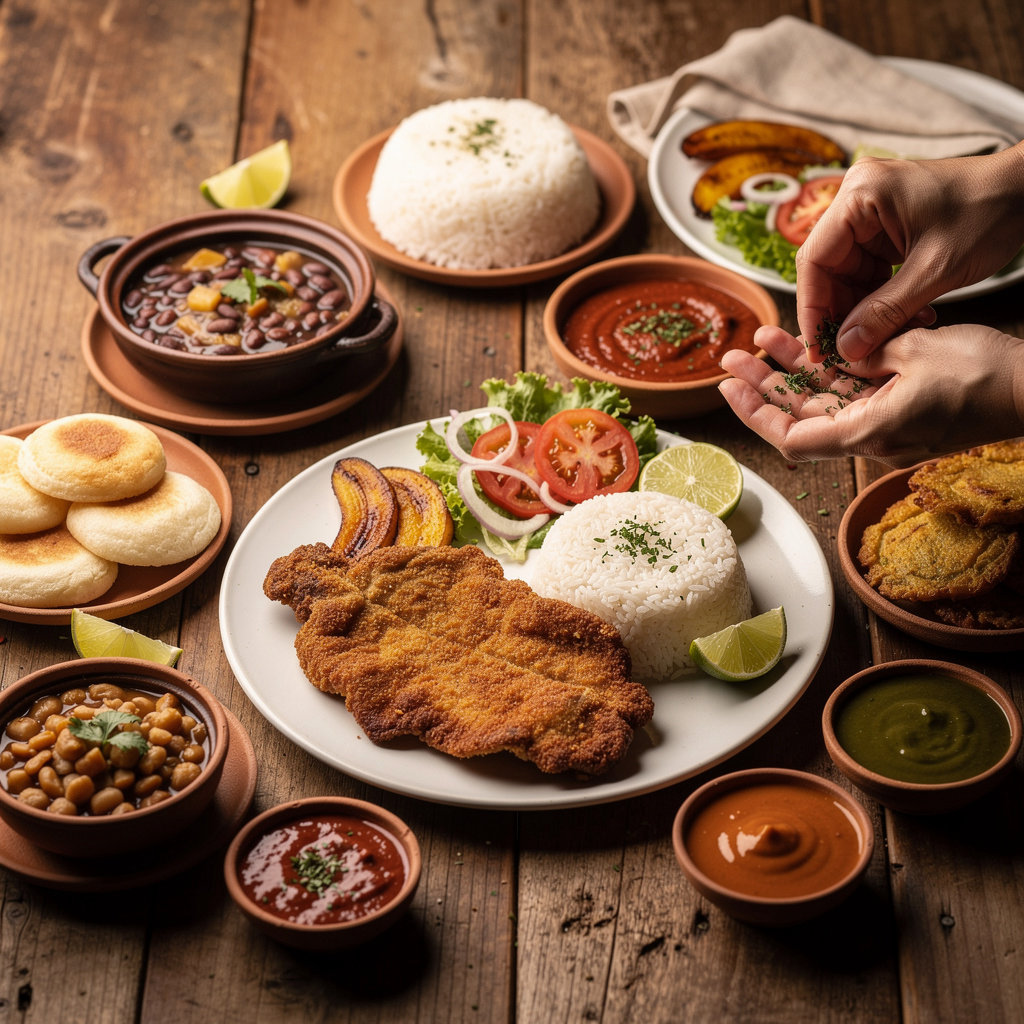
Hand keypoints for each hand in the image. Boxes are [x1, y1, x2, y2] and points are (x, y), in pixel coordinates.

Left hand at [719, 323, 1023, 466]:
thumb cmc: (985, 376)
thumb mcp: (917, 353)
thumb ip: (869, 353)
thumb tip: (838, 355)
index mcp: (869, 431)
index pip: (792, 436)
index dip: (757, 414)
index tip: (730, 389)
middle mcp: (872, 435)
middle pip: (801, 416)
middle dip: (763, 386)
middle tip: (731, 359)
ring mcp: (886, 424)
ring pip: (825, 401)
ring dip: (792, 372)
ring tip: (759, 340)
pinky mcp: (901, 410)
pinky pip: (855, 393)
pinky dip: (831, 369)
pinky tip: (808, 341)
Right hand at [797, 143, 1023, 362]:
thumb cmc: (988, 213)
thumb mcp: (934, 271)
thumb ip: (885, 312)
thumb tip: (846, 350)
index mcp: (859, 195)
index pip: (814, 260)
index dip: (813, 309)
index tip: (818, 348)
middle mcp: (855, 198)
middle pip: (827, 268)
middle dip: (840, 312)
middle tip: (850, 350)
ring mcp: (869, 211)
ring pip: (847, 274)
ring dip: (863, 310)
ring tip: (886, 336)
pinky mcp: (884, 226)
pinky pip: (868, 269)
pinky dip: (880, 297)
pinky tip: (902, 318)